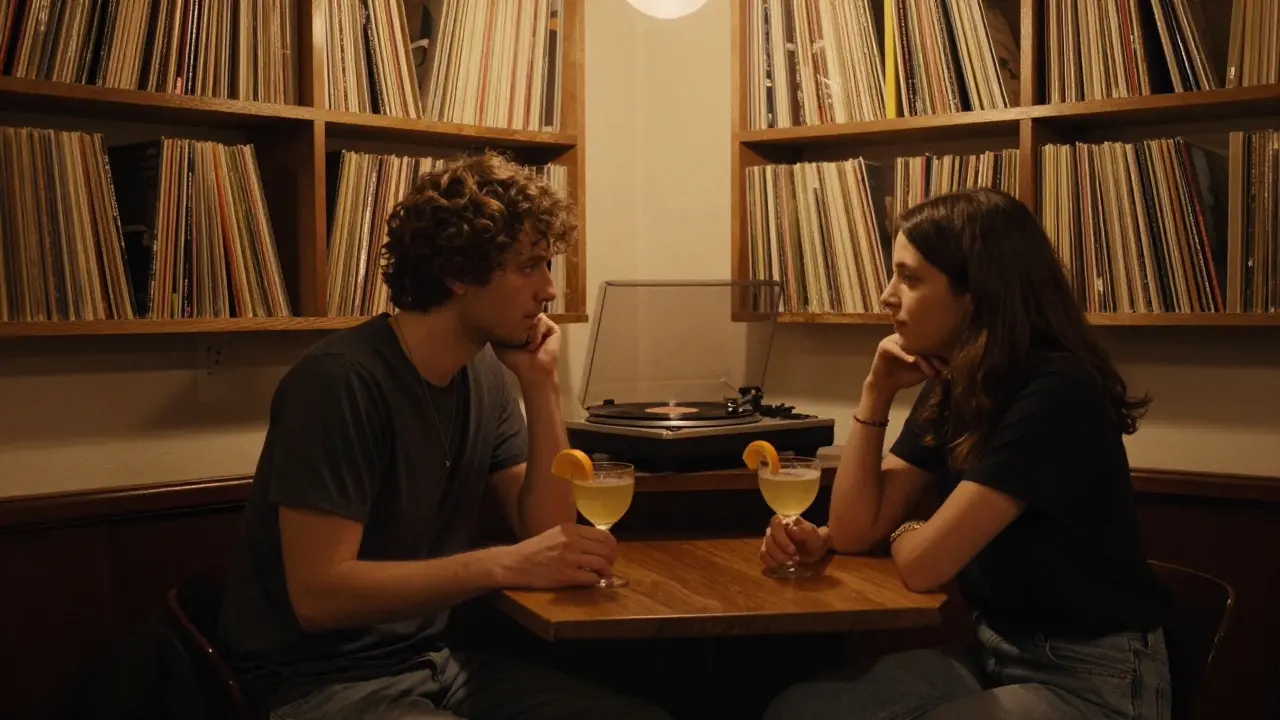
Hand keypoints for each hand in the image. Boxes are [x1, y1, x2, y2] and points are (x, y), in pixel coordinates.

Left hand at [494, 313, 560, 384]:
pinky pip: (542, 321)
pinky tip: (534, 346)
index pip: (516, 312)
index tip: (505, 324)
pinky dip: (536, 333)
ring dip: (527, 330)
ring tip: (526, 345)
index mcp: (523, 326)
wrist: (531, 372)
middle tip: (516, 335)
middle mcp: (534, 323)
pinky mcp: (554, 329)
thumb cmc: (516, 361)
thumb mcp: (499, 344)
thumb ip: (495, 331)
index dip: (510, 315)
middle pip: (525, 311)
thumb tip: (487, 317)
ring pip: (533, 315)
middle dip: (519, 320)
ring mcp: (545, 325)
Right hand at [495, 523, 615, 588]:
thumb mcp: (556, 534)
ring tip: (603, 575)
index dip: (611, 545)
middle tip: (608, 565)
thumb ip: (575, 536)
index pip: (603, 535)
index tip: (610, 552)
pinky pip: (591, 578)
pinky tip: (592, 581)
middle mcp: (572, 541)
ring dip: (606, 571)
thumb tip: (598, 544)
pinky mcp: (566, 576)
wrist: (516, 563)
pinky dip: (596, 581)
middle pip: (606, 549)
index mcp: (570, 529)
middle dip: (611, 559)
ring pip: (602, 563)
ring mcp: (569, 559)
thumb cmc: (535, 549)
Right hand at [760, 516, 829, 568]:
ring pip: (765, 550)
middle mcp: (772, 530)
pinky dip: (772, 564)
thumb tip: (792, 529)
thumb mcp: (813, 535)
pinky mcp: (767, 552)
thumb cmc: (812, 540)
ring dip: (777, 560)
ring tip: (790, 565)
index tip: (793, 551)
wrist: (813, 549)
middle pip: (769, 541)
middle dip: (780, 553)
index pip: (776, 526)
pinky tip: (782, 566)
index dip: (782, 540)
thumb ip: (804, 531)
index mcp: (782, 521)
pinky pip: (764, 558)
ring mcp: (768, 541)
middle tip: (793, 561)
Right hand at [866, 334, 947, 396]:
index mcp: (915, 342)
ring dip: (920, 359)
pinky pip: (896, 349)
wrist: (886, 385)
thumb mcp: (923, 371)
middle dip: (932, 357)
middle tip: (940, 368)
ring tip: (928, 371)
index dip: (939, 354)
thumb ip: (934, 366)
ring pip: (910, 347)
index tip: (946, 366)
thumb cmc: (905, 376)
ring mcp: (894, 340)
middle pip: (921, 343)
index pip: (929, 343)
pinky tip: (912, 361)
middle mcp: (905, 338)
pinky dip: (904, 355)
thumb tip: (949, 362)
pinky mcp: (884, 346)